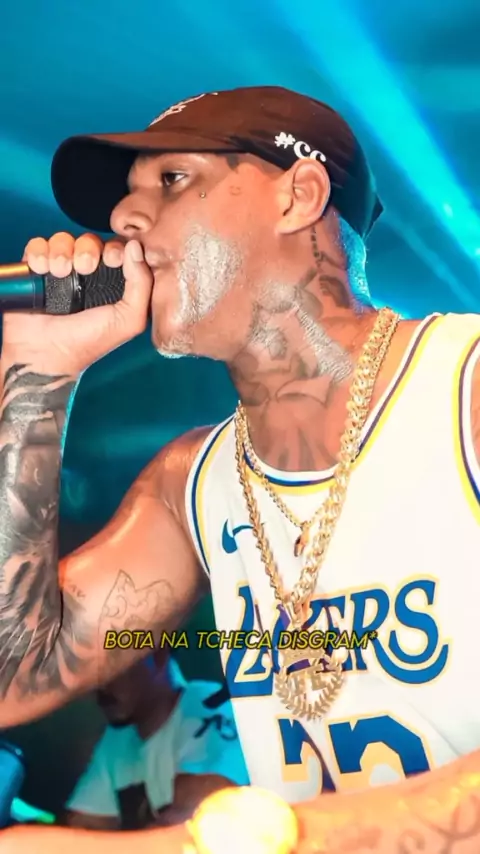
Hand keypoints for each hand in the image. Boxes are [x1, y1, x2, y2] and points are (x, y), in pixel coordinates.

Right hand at [2, 232, 152, 375]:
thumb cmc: (89, 342)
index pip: (116, 250)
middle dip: (88, 249)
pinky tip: (43, 270)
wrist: (47, 354)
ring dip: (62, 251)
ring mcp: (59, 271)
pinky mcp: (35, 270)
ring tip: (59, 272)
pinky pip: (38, 246)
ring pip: (63, 240)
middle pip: (90, 241)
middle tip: (84, 268)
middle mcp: (86, 275)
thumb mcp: (130, 319)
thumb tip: (135, 247)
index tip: (112, 260)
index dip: (115, 248)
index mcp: (111, 283)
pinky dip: (39, 253)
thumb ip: (142, 285)